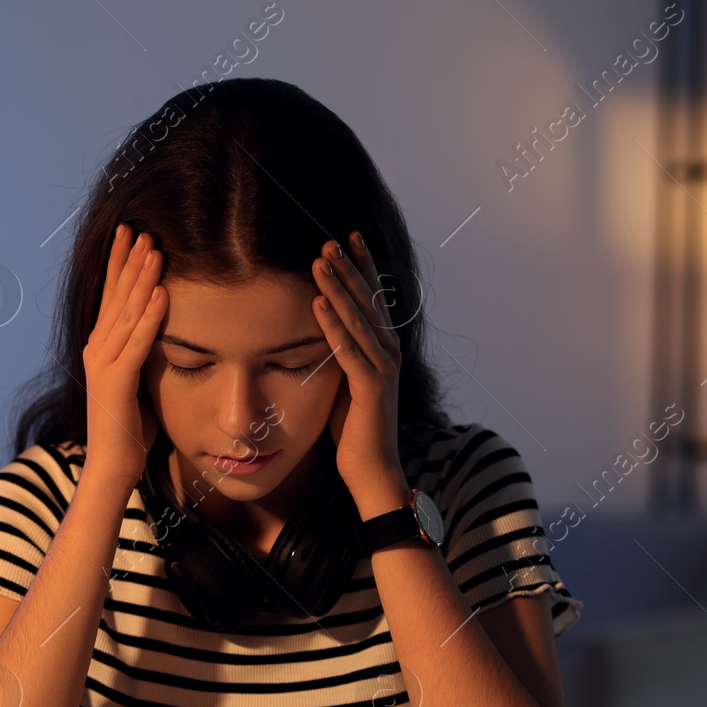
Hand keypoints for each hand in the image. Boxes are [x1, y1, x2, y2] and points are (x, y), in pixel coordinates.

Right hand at [81, 223, 167, 491]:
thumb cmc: (128, 426)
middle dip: (128, 261)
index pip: (109, 296)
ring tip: (154, 251)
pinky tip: (162, 294)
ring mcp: (103, 365)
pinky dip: (150, 317)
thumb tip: (155, 327)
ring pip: (125, 313)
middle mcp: (96, 350)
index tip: (129, 234)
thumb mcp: (134, 379)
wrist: (113, 464)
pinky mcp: (117, 382)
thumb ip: (138, 352)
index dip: (118, 264)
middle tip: (140, 229)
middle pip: (114, 297)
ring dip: (141, 280)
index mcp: (99, 347)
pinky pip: (137, 343)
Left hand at [311, 232, 407, 510]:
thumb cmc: (355, 428)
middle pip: (368, 301)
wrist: (373, 469)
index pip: (373, 299)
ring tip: (321, 260)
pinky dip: (333, 325)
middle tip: (331, 238)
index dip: (363, 267)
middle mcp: (389, 353)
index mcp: (384, 348)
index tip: (348, 238)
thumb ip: (341, 352)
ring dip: (339, 288)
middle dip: (350, 267)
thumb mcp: (345, 380)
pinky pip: (349, 350)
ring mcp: (383, 369)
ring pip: (359, 319)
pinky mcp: (371, 388)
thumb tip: (321, 326)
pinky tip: (318, 303)